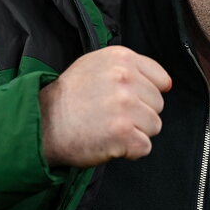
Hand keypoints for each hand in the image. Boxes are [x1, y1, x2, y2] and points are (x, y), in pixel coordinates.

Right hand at [39, 46, 171, 167]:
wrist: (42, 123)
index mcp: (122, 58)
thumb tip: (167, 83)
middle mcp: (125, 78)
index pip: (161, 79)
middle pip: (158, 104)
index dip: (145, 95)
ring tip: (109, 128)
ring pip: (154, 126)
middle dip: (139, 114)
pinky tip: (109, 141)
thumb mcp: (95, 65)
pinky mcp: (123, 132)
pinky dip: (129, 151)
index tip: (126, 100)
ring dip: (135, 132)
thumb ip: (129, 69)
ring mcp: (125, 105)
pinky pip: (144, 147)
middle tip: (110, 116)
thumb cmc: (69, 97)